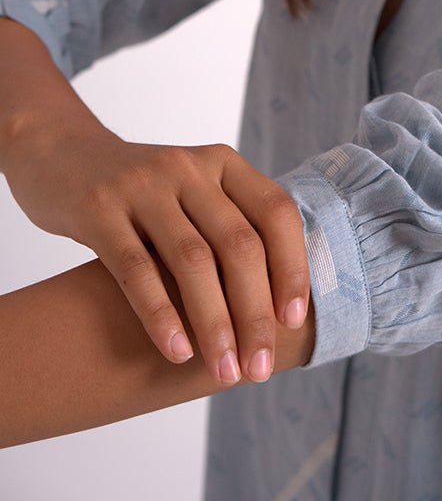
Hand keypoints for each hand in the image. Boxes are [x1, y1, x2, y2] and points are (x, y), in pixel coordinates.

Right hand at [0, 21, 309, 385]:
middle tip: (259, 367)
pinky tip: (175, 351)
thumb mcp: (192, 194)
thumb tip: (279, 310)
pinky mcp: (99, 208)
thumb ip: (230, 231)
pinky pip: (136, 268)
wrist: (61, 156)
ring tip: (223, 370)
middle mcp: (189, 168)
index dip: (290, 266)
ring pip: (192, 260)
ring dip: (215, 323)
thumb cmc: (141, 194)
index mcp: (222, 164)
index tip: (295, 320)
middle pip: (238, 244)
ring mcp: (143, 185)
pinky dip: (160, 314)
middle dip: (255, 312)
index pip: (275, 212)